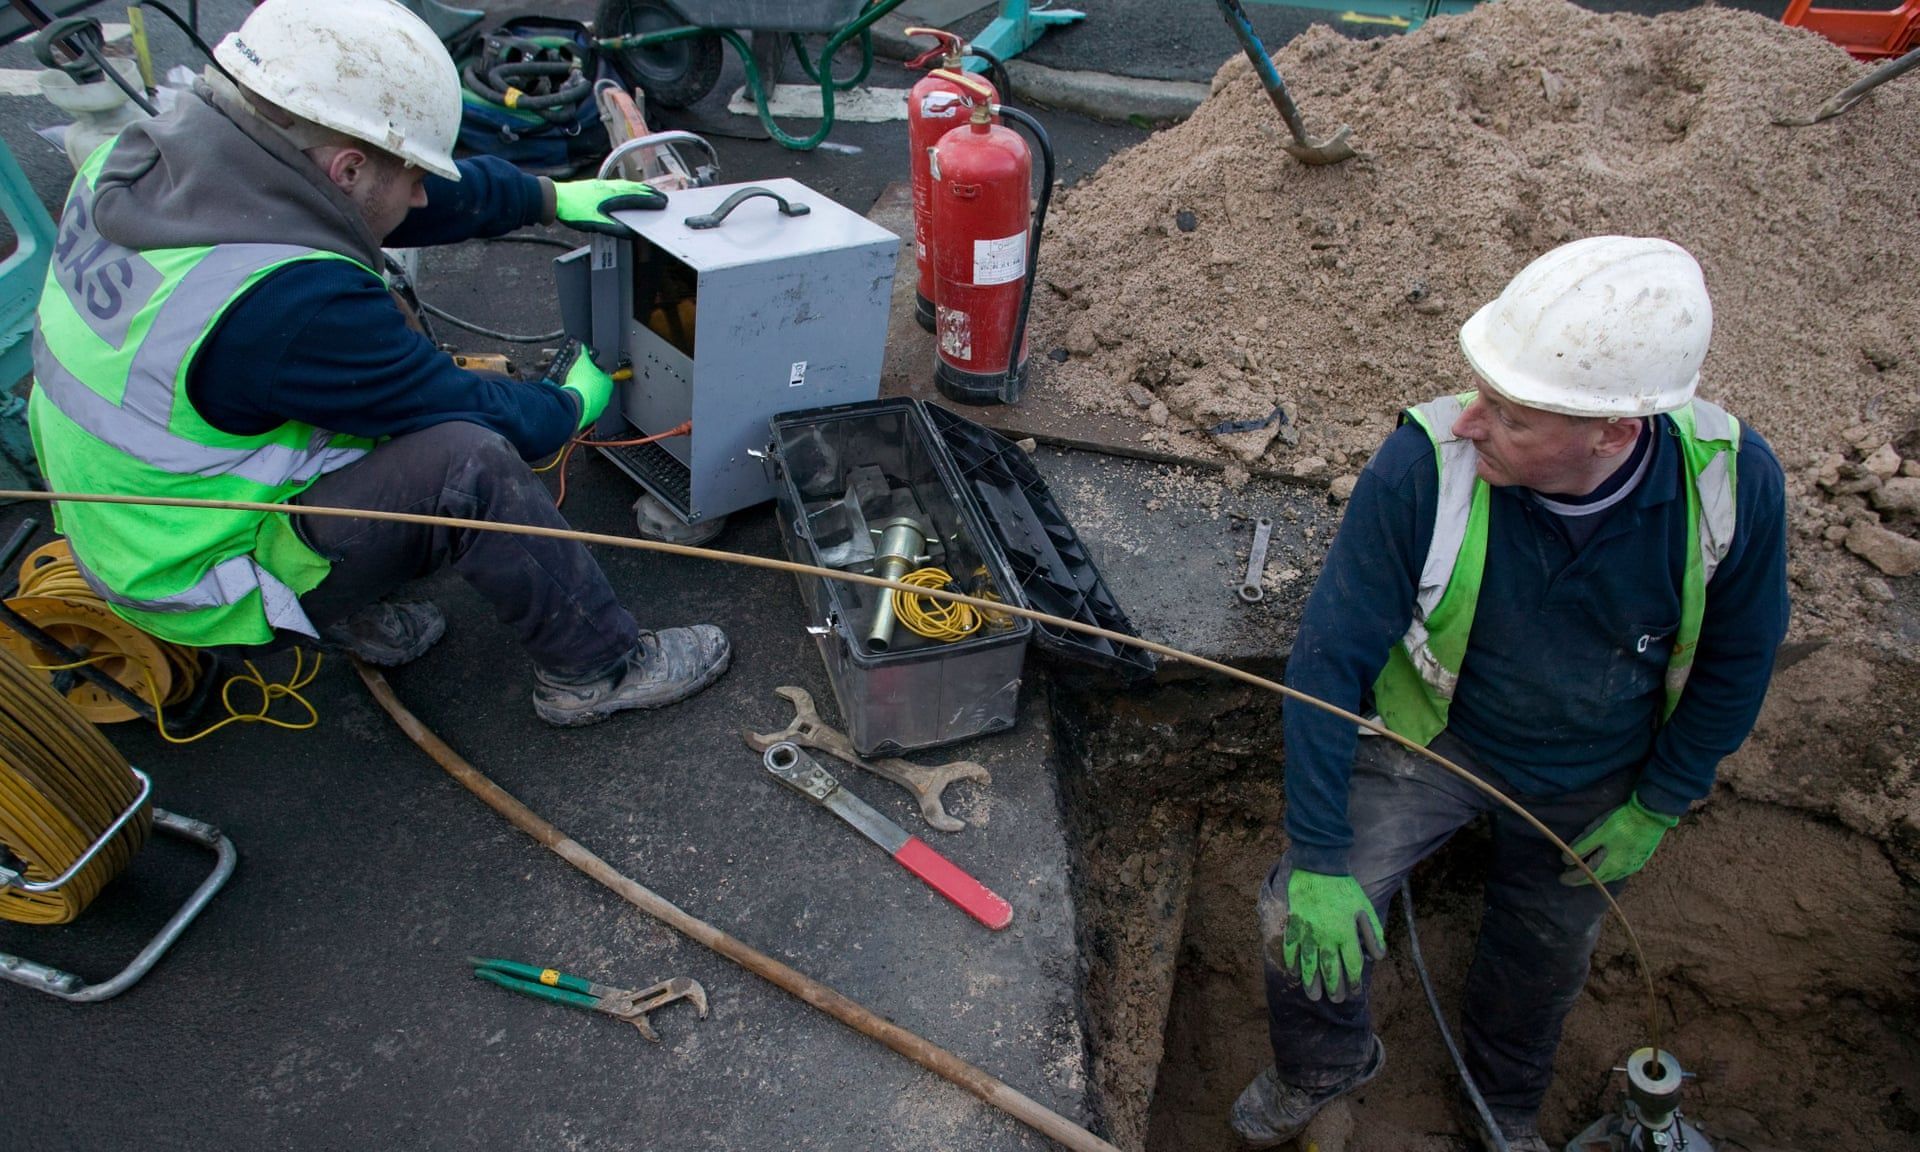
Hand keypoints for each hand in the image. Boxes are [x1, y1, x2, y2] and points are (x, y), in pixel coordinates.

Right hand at [545, 339, 614, 429]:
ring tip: (570, 387)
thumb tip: (582, 347)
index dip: (593, 369)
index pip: (603, 373)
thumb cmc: (581, 382)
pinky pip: (582, 407)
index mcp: (607, 382)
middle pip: (595, 386)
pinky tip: (568, 398)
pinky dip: (576, 402)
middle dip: (585, 381)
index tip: (586, 368)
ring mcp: (597, 407)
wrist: (574, 402)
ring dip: (580, 393)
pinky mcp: (587, 415)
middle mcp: (605, 396)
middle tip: (575, 377)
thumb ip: (582, 352)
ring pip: (589, 398)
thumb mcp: (581, 360)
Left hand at [551, 178, 666, 234]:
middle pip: (635, 189)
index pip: (636, 199)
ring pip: (627, 185)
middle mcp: (610, 188)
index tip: (663, 203)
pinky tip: (628, 189)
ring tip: (650, 191)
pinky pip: (619, 185)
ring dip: (641, 189)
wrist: (554, 198)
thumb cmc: (572, 211)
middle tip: (663, 198)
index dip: (651, 201)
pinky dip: (629, 187)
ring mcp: (604, 185)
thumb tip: (631, 233)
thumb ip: (613, 228)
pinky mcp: (597, 185)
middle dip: (650, 194)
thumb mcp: (593, 223)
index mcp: (612, 197)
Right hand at [1278, 870, 1385, 1002]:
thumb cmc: (1345, 888)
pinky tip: (1293, 972)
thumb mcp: (1365, 908)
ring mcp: (1308, 932)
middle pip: (1329, 969)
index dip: (1354, 981)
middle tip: (1335, 999)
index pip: (1351, 965)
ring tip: (1313, 996)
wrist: (1319, 868)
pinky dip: (1291, 962)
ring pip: (1308, 963)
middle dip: (1333, 987)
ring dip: (1311, 981)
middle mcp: (1326, 937)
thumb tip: (1378, 956)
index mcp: (1346, 933)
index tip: (1354, 992)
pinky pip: (1290, 948)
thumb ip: (1373, 933)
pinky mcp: (1294, 924)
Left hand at [1558, 793, 1678, 886]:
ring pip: (1610, 876)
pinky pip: (1619, 872)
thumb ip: (1582, 846)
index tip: (1562, 878)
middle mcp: (1622, 869)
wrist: (1652, 814)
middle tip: (1568, 878)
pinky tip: (1604, 868)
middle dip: (1582, 879)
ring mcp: (1632, 865)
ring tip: (1584, 873)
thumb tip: (1566, 860)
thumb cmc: (1622, 821)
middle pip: (1598, 878)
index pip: (1587, 875)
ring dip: (1595, 877)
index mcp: (1611, 863)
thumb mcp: (1598, 831)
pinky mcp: (1639, 860)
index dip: (1573, 878)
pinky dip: (1608, 872)